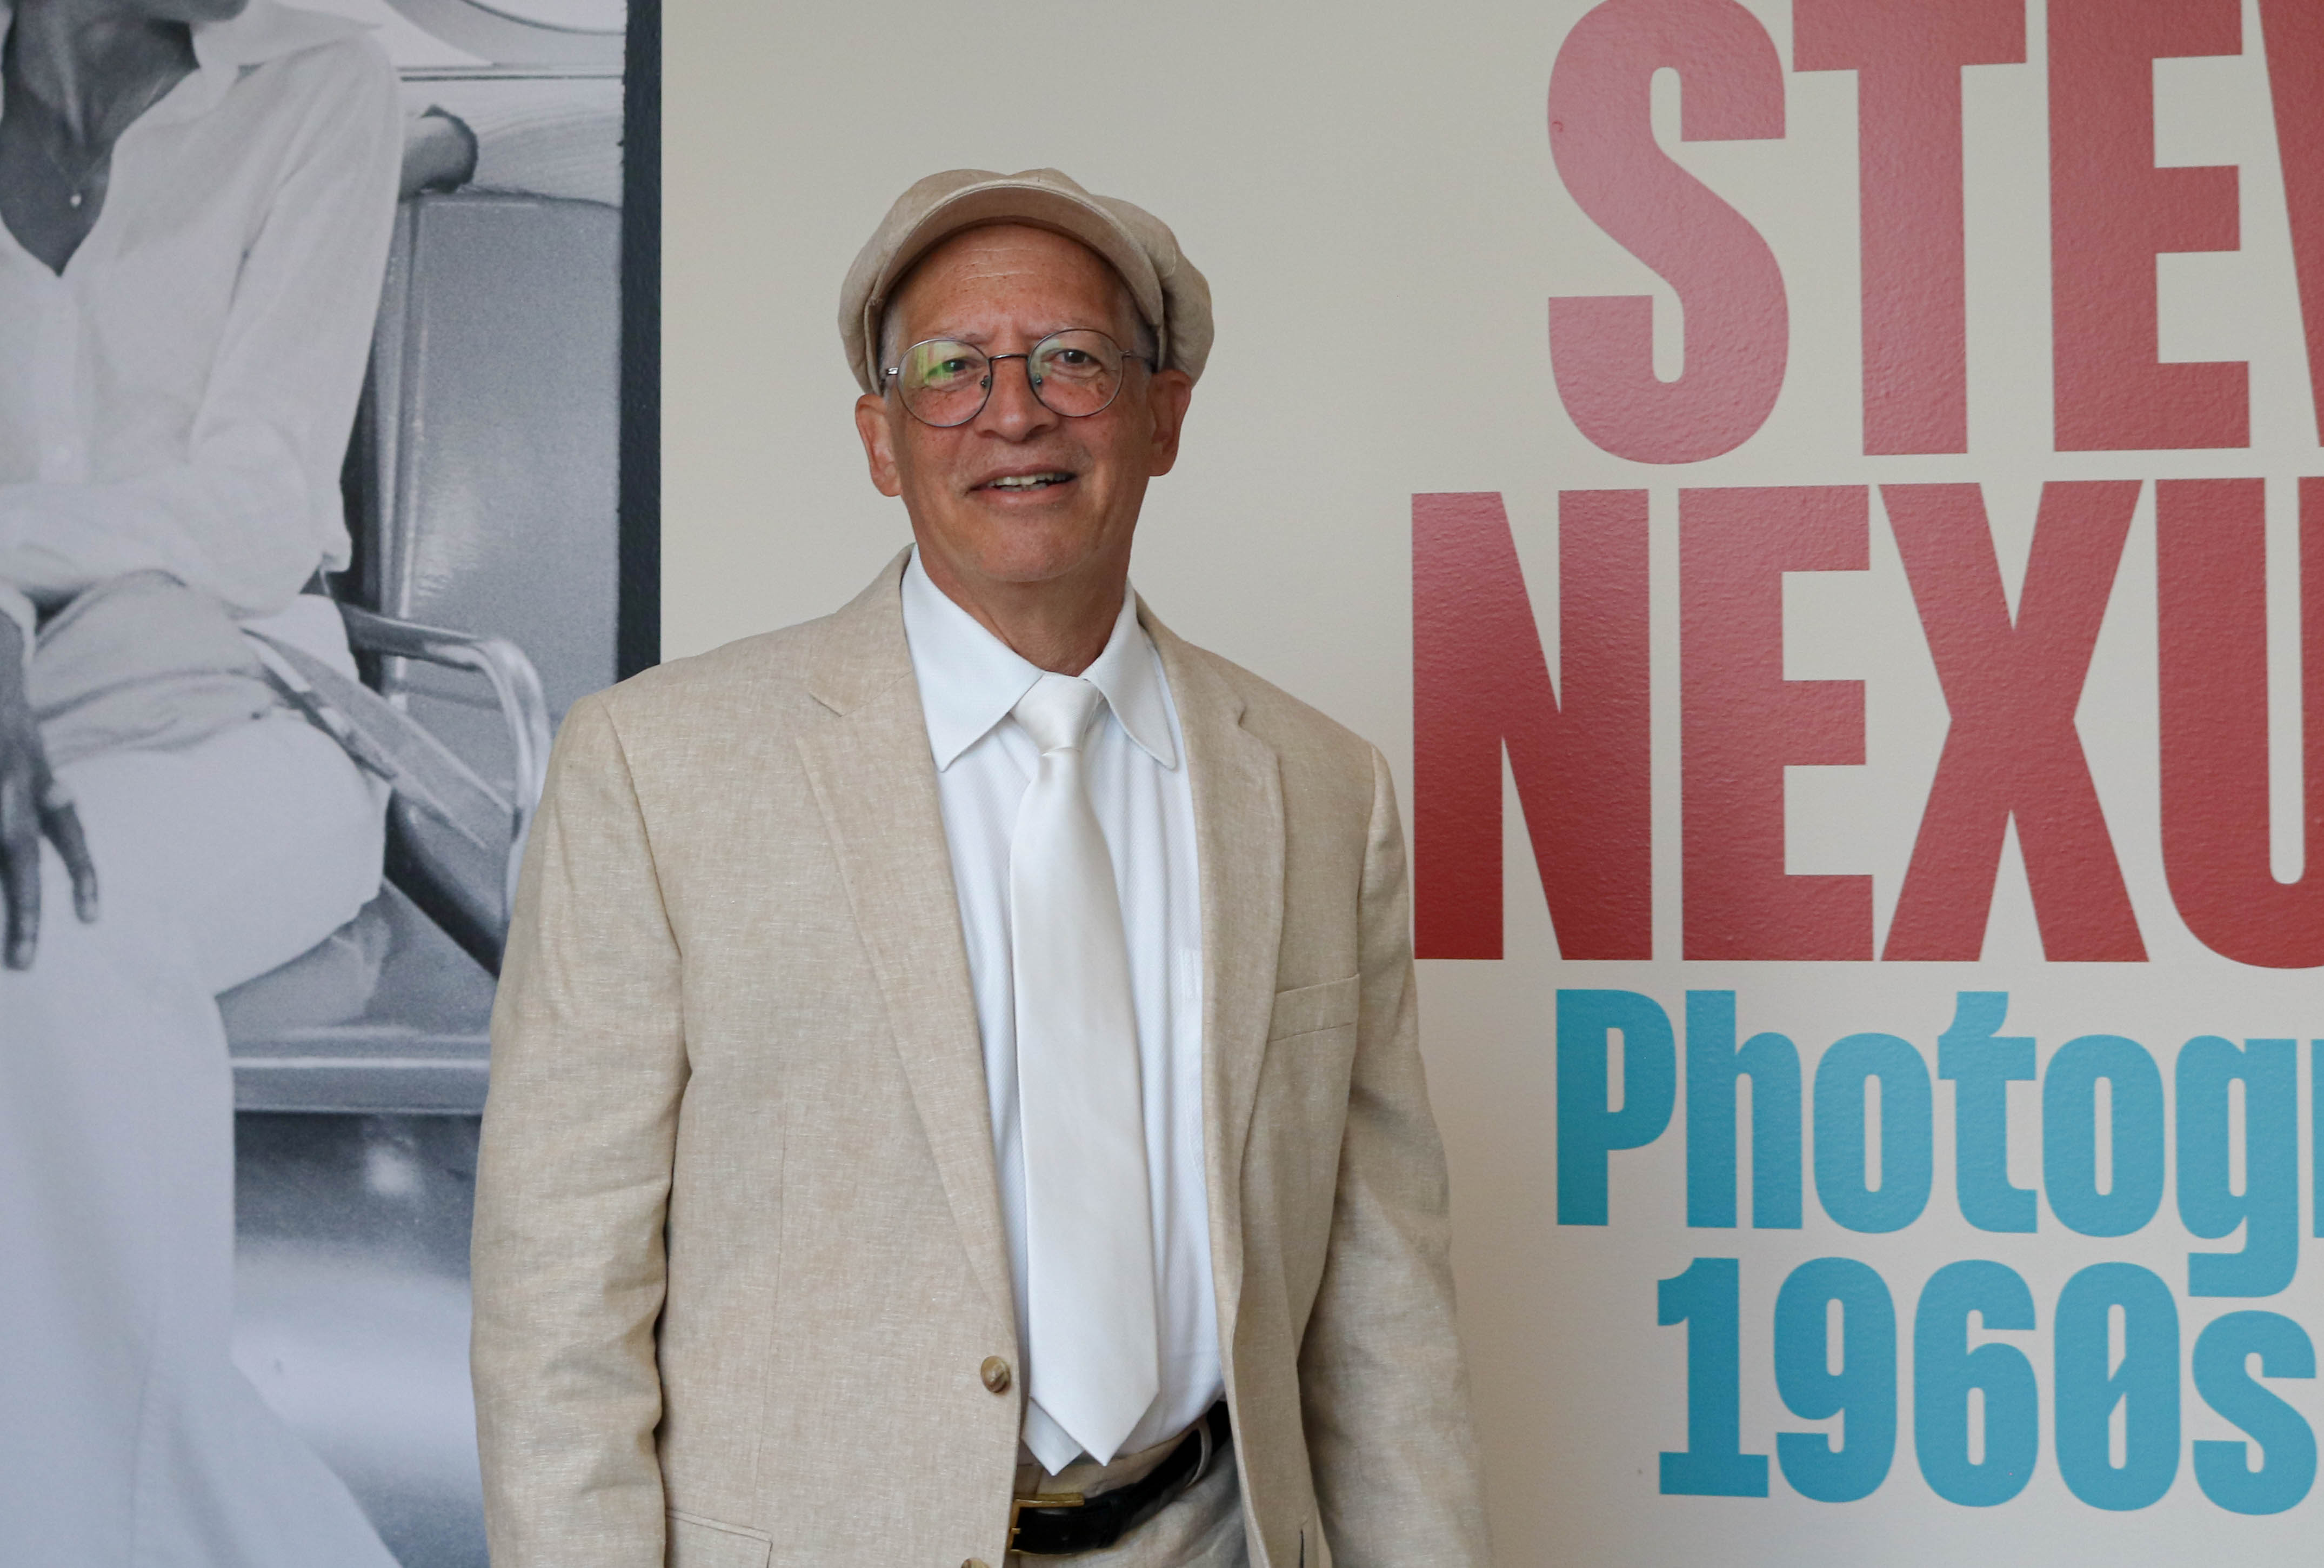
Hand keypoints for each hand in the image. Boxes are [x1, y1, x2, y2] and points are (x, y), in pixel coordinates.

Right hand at [0, 626, 96, 969]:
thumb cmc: (7, 716)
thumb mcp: (30, 743)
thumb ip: (46, 782)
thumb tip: (62, 797)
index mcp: (39, 773)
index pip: (68, 830)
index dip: (83, 872)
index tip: (94, 918)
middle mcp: (17, 776)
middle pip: (21, 853)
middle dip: (24, 911)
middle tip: (24, 962)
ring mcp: (0, 774)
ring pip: (9, 846)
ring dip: (12, 899)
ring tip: (14, 948)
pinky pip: (1, 819)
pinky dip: (1, 840)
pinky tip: (3, 859)